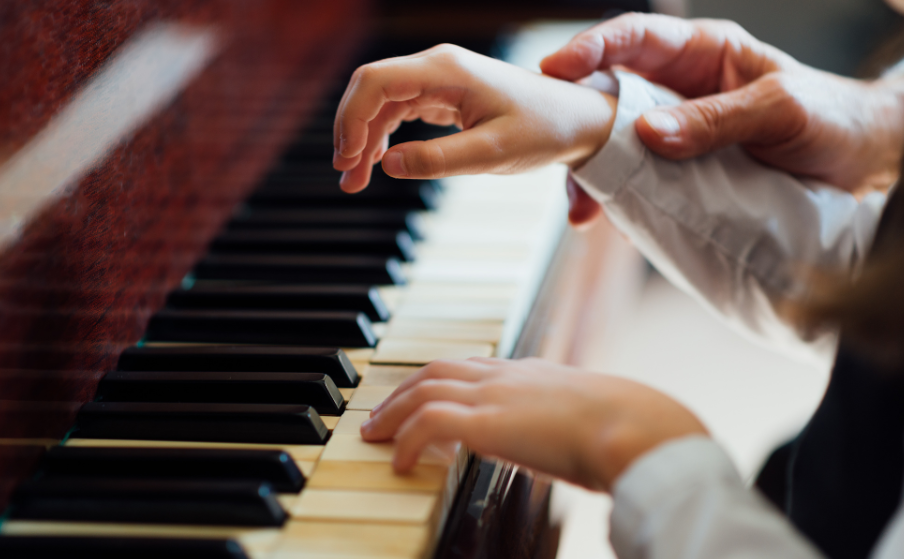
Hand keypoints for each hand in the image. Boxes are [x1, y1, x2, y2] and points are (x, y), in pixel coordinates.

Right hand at [332, 44, 616, 192]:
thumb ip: (439, 160)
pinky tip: (378, 162)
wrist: (576, 120)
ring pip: (382, 102)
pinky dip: (383, 137)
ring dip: (363, 138)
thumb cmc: (544, 130)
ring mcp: (439, 81)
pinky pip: (400, 111)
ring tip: (355, 180)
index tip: (346, 160)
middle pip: (371, 89)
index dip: (351, 119)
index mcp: (446, 71)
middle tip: (346, 178)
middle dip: (350, 131)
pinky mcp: (444, 97)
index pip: (375, 81)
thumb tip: (388, 166)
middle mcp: (437, 68)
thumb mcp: (492, 153)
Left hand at [360, 357, 707, 491]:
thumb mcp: (596, 421)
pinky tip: (400, 464)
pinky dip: (407, 440)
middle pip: (438, 368)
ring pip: (424, 388)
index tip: (426, 395)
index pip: (475, 365)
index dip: (444, 380)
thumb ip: (577, 427)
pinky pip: (428, 423)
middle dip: (403, 389)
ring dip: (393, 412)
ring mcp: (496, 394)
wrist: (637, 427)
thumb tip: (583, 452)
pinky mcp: (487, 421)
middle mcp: (509, 376)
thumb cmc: (629, 429)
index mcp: (534, 373)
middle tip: (382, 414)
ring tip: (374, 436)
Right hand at [542, 13, 903, 192]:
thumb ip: (716, 119)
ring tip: (582, 208)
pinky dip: (620, 202)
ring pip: (615, 146)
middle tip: (550, 150)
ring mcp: (677, 133)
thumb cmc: (833, 119)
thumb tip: (649, 132)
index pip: (634, 39)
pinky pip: (638, 182)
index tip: (555, 70)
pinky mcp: (680, 173)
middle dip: (575, 123)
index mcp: (702, 55)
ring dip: (593, 175)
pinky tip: (611, 222)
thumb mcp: (779, 111)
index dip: (590, 50)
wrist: (866, 165)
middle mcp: (680, 90)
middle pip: (609, 96)